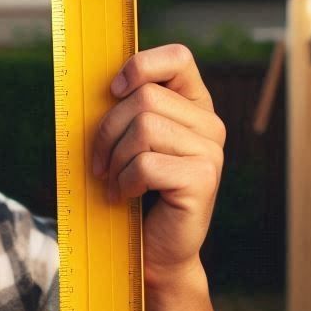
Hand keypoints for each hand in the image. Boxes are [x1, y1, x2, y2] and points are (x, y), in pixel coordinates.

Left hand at [92, 44, 224, 290]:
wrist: (156, 252)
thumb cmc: (138, 195)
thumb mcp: (130, 145)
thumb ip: (127, 112)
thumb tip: (102, 85)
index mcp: (195, 107)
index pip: (178, 58)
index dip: (141, 65)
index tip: (114, 92)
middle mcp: (210, 125)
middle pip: (144, 98)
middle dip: (107, 131)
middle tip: (99, 164)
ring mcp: (210, 152)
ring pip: (143, 128)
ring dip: (114, 159)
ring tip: (112, 182)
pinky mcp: (202, 179)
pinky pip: (146, 164)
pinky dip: (123, 182)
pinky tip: (124, 197)